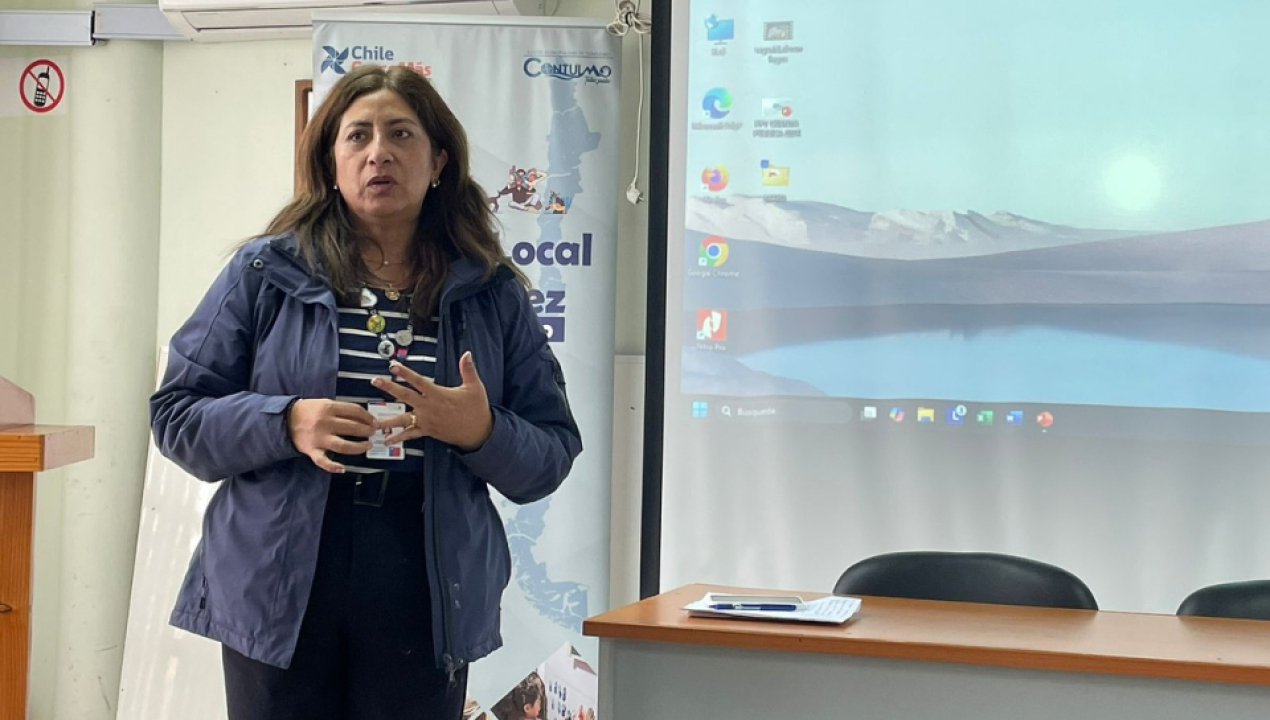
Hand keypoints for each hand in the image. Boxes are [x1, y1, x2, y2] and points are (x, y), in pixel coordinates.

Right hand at [286, 399, 374, 473]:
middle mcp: (325, 423)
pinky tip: (342, 468)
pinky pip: (323, 461)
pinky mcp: (312, 450)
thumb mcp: (324, 403)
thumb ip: (340, 409)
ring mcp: (319, 438)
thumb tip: (362, 416)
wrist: (285, 420)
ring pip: (343, 445)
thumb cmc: (308, 411)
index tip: (373, 421)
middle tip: (372, 433)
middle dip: (366, 430)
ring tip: (367, 446)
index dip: (367, 416)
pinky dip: (333, 466)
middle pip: (352, 427)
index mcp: (329, 408)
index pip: (354, 411)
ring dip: (358, 447)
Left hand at [371, 351, 493, 450]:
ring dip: (388, 420)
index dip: (405, 373)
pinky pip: (411, 434)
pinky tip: (386, 439)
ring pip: (403, 419)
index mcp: (438, 394)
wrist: (479, 432)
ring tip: (373, 421)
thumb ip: (467, 369)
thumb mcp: (474, 387)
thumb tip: (467, 353)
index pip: (418, 381)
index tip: (393, 366)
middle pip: (405, 396)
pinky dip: (399, 437)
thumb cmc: (477, 408)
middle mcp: (429, 407)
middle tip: (375, 381)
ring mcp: (426, 421)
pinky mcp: (428, 431)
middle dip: (389, 388)